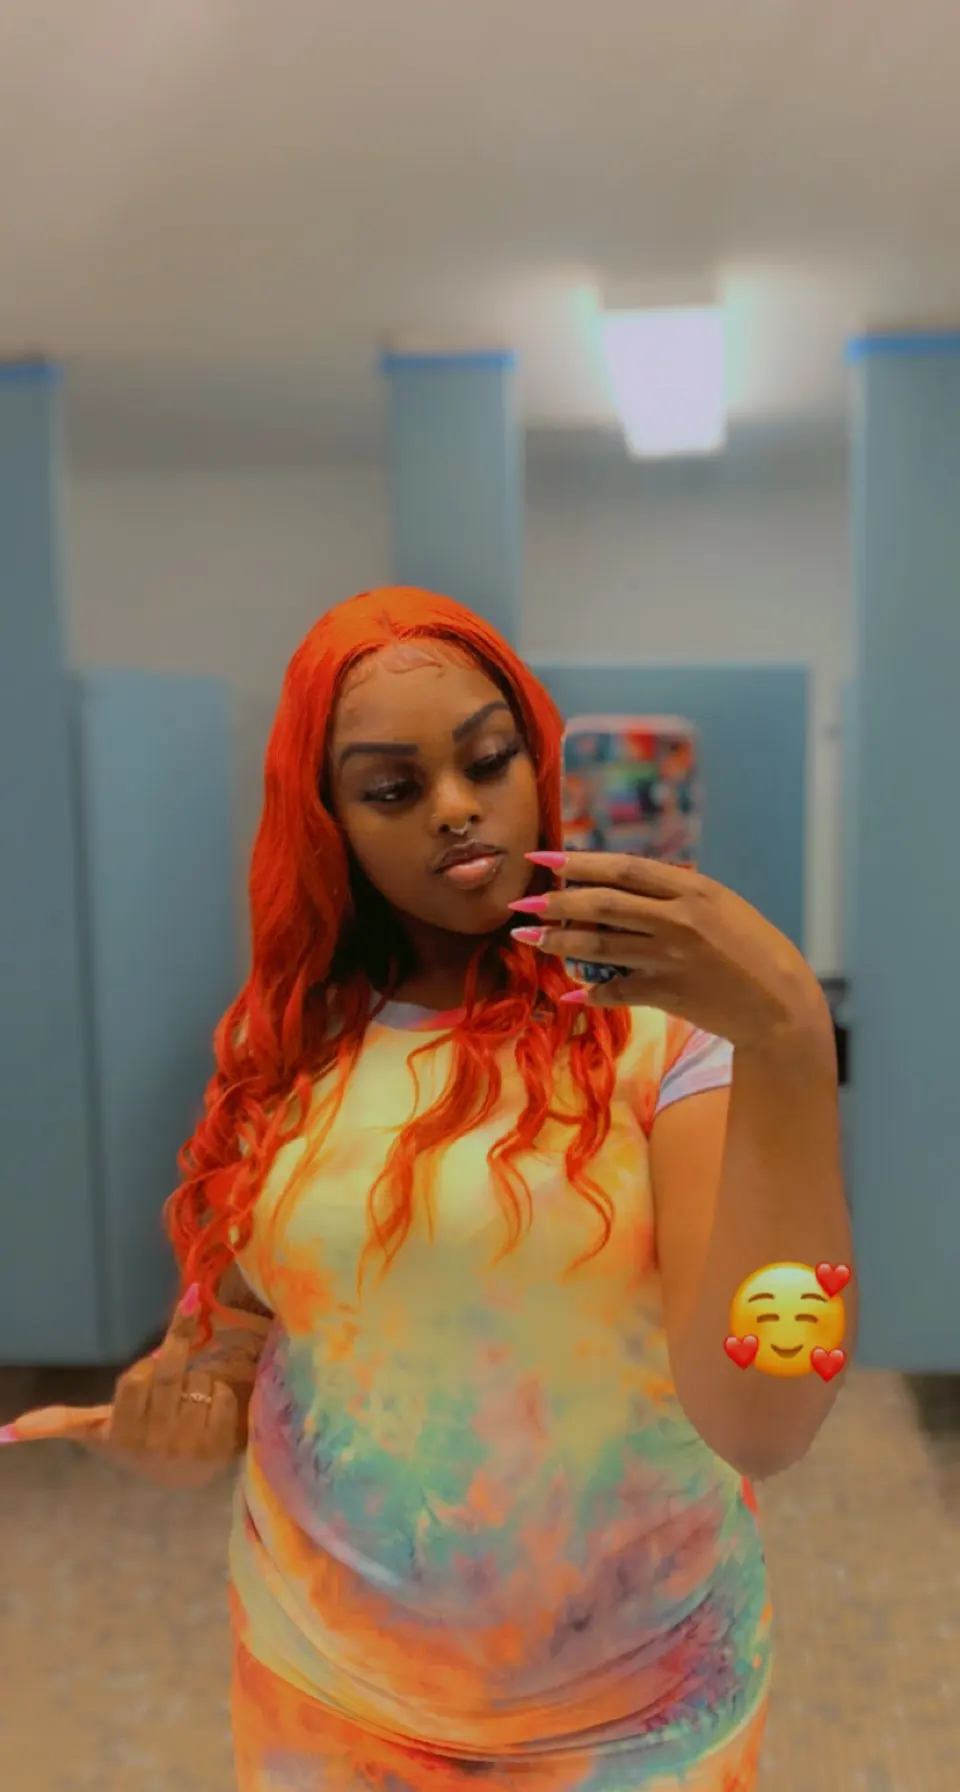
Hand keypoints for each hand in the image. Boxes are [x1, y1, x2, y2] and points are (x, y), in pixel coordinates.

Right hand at [0, 1288, 243, 1485]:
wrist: (184, 1474)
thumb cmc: (138, 1438)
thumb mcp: (99, 1431)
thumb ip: (62, 1422)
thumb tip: (8, 1431)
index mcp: (123, 1434)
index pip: (135, 1380)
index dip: (146, 1364)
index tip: (156, 1352)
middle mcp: (155, 1443)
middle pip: (168, 1373)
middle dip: (177, 1346)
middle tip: (187, 1313)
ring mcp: (190, 1446)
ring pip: (199, 1381)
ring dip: (199, 1377)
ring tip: (188, 1396)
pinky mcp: (221, 1445)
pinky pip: (224, 1394)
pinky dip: (220, 1391)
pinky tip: (210, 1407)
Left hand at [511, 852, 829, 1050]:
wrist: (779, 1002)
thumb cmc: (751, 946)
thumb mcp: (719, 903)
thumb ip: (673, 891)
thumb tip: (619, 881)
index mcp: (692, 889)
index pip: (623, 869)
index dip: (579, 862)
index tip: (543, 859)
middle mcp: (677, 920)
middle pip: (602, 904)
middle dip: (555, 902)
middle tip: (522, 902)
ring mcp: (669, 959)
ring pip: (598, 945)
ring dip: (557, 942)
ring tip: (528, 938)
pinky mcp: (665, 994)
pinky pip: (614, 990)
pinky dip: (589, 991)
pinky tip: (568, 990)